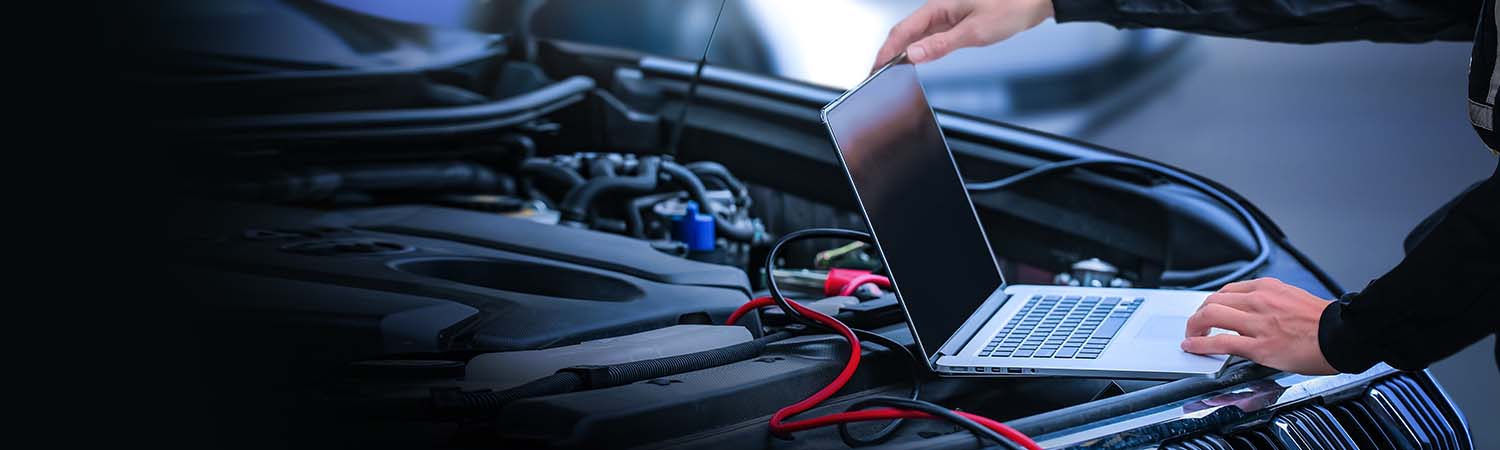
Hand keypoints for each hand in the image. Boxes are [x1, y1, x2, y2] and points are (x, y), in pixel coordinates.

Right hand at [873, 0, 1054, 69]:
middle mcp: (939, 9)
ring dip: (902, 51)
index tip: (876, 68)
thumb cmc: (1011, 7)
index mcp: (938, 7)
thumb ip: (941, 45)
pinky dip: (919, 48)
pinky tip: (917, 58)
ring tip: (891, 70)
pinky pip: (930, 35)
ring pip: (916, 34)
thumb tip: (914, 55)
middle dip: (889, 52)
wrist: (1034, 0)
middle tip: (877, 73)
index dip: (886, 52)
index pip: (902, 31)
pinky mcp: (956, 21)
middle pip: (904, 31)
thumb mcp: (974, 32)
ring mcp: (947, 15)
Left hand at [1181, 278, 1338, 374]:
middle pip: (1213, 300)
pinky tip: (1192, 347)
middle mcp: (1259, 301)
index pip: (1228, 290)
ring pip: (1211, 315)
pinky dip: (1200, 344)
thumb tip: (1255, 311)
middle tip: (1196, 325)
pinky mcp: (1259, 346)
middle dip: (1199, 314)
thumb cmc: (1324, 322)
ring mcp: (1258, 323)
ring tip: (1191, 336)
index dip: (1213, 303)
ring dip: (1194, 326)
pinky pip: (1220, 342)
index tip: (1209, 312)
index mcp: (1268, 288)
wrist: (1344, 335)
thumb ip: (1271, 302)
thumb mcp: (1293, 299)